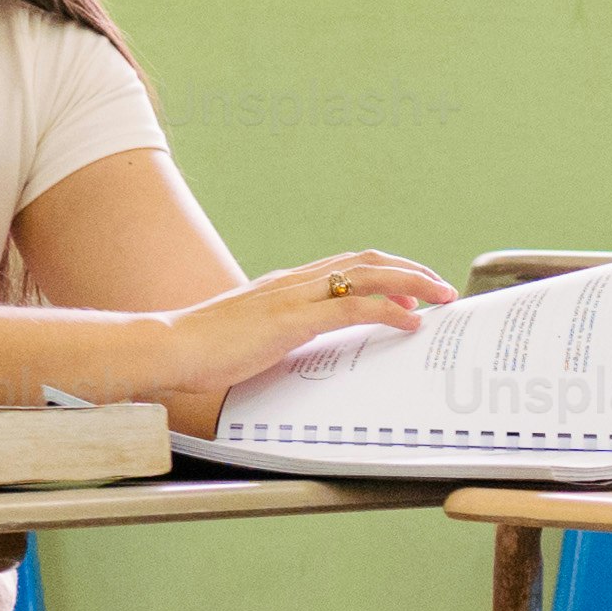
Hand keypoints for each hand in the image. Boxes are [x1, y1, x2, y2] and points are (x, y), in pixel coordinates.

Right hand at [162, 251, 451, 397]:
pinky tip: (410, 321)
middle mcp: (295, 281)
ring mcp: (295, 297)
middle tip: (441, 287)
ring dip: (411, 284)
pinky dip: (388, 312)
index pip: (348, 265)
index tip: (411, 289)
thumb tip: (306, 345)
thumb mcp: (253, 336)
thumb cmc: (204, 350)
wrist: (170, 348)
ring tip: (440, 297)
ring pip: (368, 276)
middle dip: (410, 271)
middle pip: (367, 261)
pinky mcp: (293, 320)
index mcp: (286, 284)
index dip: (386, 272)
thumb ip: (282, 333)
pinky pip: (353, 309)